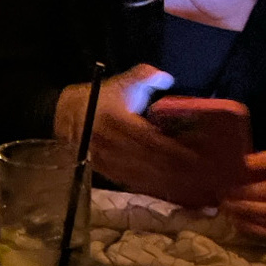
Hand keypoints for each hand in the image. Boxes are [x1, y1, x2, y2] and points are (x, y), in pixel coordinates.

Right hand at [55, 63, 222, 205]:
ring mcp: (105, 158)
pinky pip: (129, 181)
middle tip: (200, 174)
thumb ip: (144, 76)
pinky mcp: (103, 170)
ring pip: (140, 174)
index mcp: (116, 119)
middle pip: (149, 160)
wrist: (65, 112)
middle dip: (176, 169)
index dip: (174, 149)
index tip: (196, 155)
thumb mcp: (122, 82)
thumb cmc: (101, 97)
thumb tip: (167, 77)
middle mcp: (110, 142)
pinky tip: (166, 189)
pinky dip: (148, 186)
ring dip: (165, 181)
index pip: (152, 140)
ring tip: (189, 185)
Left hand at [222, 149, 265, 242]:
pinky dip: (250, 226)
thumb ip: (250, 160)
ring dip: (244, 209)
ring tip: (227, 205)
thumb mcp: (262, 160)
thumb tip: (230, 162)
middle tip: (224, 191)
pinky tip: (235, 219)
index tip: (241, 163)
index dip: (259, 162)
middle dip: (243, 192)